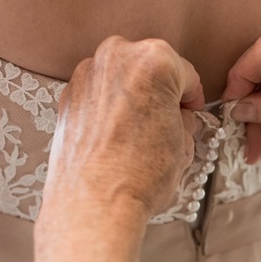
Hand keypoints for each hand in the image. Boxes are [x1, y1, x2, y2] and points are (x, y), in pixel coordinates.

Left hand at [44, 36, 204, 218]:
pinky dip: (109, 109)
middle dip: (161, 93)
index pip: (186, 74)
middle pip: (151, 68)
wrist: (95, 205)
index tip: (191, 111)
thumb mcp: (183, 144)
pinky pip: (98, 94)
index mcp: (155, 60)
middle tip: (168, 123)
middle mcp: (117, 56)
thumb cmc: (140, 176)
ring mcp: (87, 74)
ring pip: (122, 79)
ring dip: (134, 99)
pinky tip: (116, 137)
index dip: (193, 98)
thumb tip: (176, 118)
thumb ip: (182, 120)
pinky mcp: (67, 95)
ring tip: (140, 135)